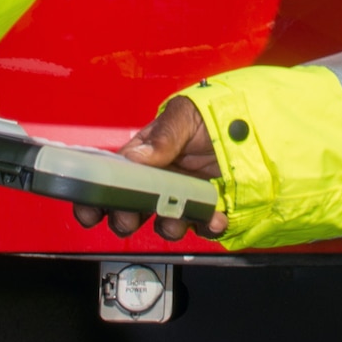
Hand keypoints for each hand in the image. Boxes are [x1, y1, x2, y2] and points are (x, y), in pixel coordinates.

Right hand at [72, 95, 227, 242]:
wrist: (251, 124)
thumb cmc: (210, 113)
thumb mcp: (184, 116)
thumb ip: (162, 137)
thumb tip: (135, 158)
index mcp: (143, 158)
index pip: (110, 181)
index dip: (93, 200)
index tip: (90, 212)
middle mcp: (158, 182)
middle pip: (129, 211)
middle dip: (126, 220)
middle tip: (132, 216)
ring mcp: (183, 197)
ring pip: (164, 225)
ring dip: (169, 227)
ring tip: (180, 217)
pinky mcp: (208, 208)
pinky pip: (202, 227)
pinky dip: (208, 227)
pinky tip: (215, 217)